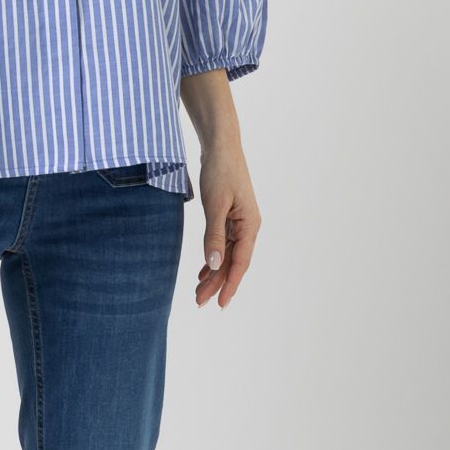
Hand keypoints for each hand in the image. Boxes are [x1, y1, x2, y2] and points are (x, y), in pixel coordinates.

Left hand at [193, 146, 260, 308]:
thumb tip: (215, 264)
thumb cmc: (220, 172)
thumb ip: (214, 236)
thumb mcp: (215, 205)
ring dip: (214, 273)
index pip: (240, 263)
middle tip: (199, 302)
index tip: (220, 304)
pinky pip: (223, 244)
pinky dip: (213, 258)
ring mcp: (239, 222)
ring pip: (227, 255)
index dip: (230, 284)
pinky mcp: (229, 217)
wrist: (220, 146)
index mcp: (250, 225)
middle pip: (233, 262)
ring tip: (199, 292)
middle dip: (217, 283)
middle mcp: (248, 226)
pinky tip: (204, 271)